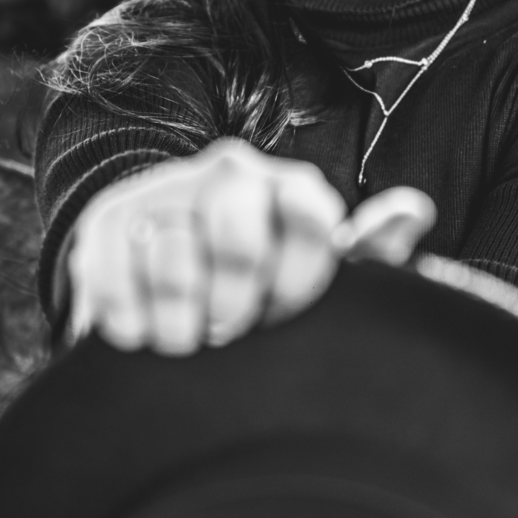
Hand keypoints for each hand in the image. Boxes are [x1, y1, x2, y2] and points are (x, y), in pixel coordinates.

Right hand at [67, 138, 435, 354]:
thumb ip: (369, 257)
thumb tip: (413, 210)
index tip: (281, 314)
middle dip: (234, 307)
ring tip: (187, 342)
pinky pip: (111, 277)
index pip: (307, 218)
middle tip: (230, 333)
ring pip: (171, 263)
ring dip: (180, 325)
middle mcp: (227, 175)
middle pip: (237, 240)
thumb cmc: (265, 293)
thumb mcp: (319, 282)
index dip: (294, 285)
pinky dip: (128, 321)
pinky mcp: (105, 224)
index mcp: (290, 188)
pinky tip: (143, 336)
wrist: (170, 280)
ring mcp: (163, 194)